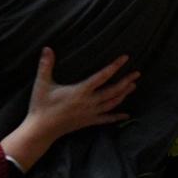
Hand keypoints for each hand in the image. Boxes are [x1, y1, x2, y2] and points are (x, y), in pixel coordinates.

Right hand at [4, 50, 138, 169]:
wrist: (41, 130)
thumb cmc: (41, 106)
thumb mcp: (42, 83)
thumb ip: (45, 65)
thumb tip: (47, 48)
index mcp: (80, 91)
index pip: (102, 76)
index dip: (114, 66)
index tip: (125, 58)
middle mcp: (88, 102)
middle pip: (113, 91)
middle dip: (126, 81)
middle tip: (137, 73)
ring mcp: (90, 113)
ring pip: (112, 103)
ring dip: (124, 94)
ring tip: (133, 86)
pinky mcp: (88, 121)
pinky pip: (106, 119)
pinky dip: (117, 116)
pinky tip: (126, 115)